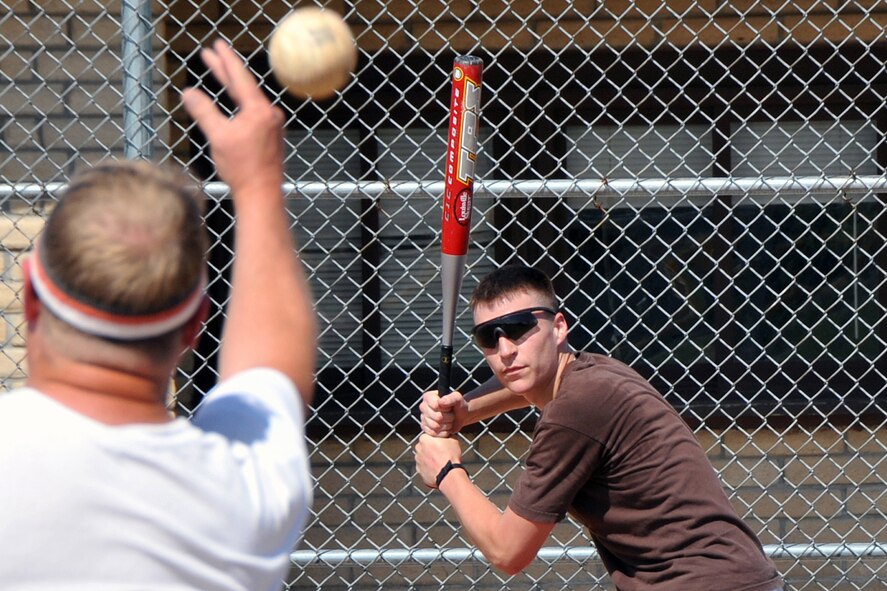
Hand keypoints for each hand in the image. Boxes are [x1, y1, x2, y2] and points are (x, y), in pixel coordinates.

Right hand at [181, 39, 284, 198]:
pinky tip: (230, 102)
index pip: (240, 77)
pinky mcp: (270, 137)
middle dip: (225, 70)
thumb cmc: (242, 168)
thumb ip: (203, 112)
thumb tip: (188, 93)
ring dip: (231, 86)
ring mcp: (271, 126)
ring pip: (248, 99)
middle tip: (209, 53)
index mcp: (259, 110)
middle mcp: (269, 115)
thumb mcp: (218, 136)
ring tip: (217, 71)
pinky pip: (251, 112)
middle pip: (244, 86)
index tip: (216, 44)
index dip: (226, 60)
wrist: (262, 195)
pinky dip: (238, 103)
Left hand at [414, 433, 462, 488]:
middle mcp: (418, 450)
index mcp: (424, 440)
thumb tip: (447, 439)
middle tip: (439, 452)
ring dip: (428, 459)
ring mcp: (418, 462)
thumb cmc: (449, 457)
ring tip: (439, 462)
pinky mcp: (420, 472)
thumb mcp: (453, 441)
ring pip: (422, 458)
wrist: (448, 474)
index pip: (426, 436)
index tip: (439, 442)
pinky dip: (428, 469)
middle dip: (429, 449)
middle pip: (423, 447)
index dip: (433, 439)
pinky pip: (423, 468)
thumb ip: (446, 438)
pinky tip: (437, 469)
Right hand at [419, 390, 467, 437]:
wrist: (460, 416)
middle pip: (436, 417)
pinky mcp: (425, 428)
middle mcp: (423, 406)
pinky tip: (447, 427)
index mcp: (428, 396)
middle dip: (448, 418)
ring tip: (450, 421)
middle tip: (452, 415)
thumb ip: (451, 398)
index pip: (436, 406)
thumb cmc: (458, 405)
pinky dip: (443, 432)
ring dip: (447, 425)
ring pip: (435, 426)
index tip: (450, 408)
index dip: (445, 409)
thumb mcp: (458, 399)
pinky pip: (434, 433)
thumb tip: (440, 402)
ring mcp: (423, 418)